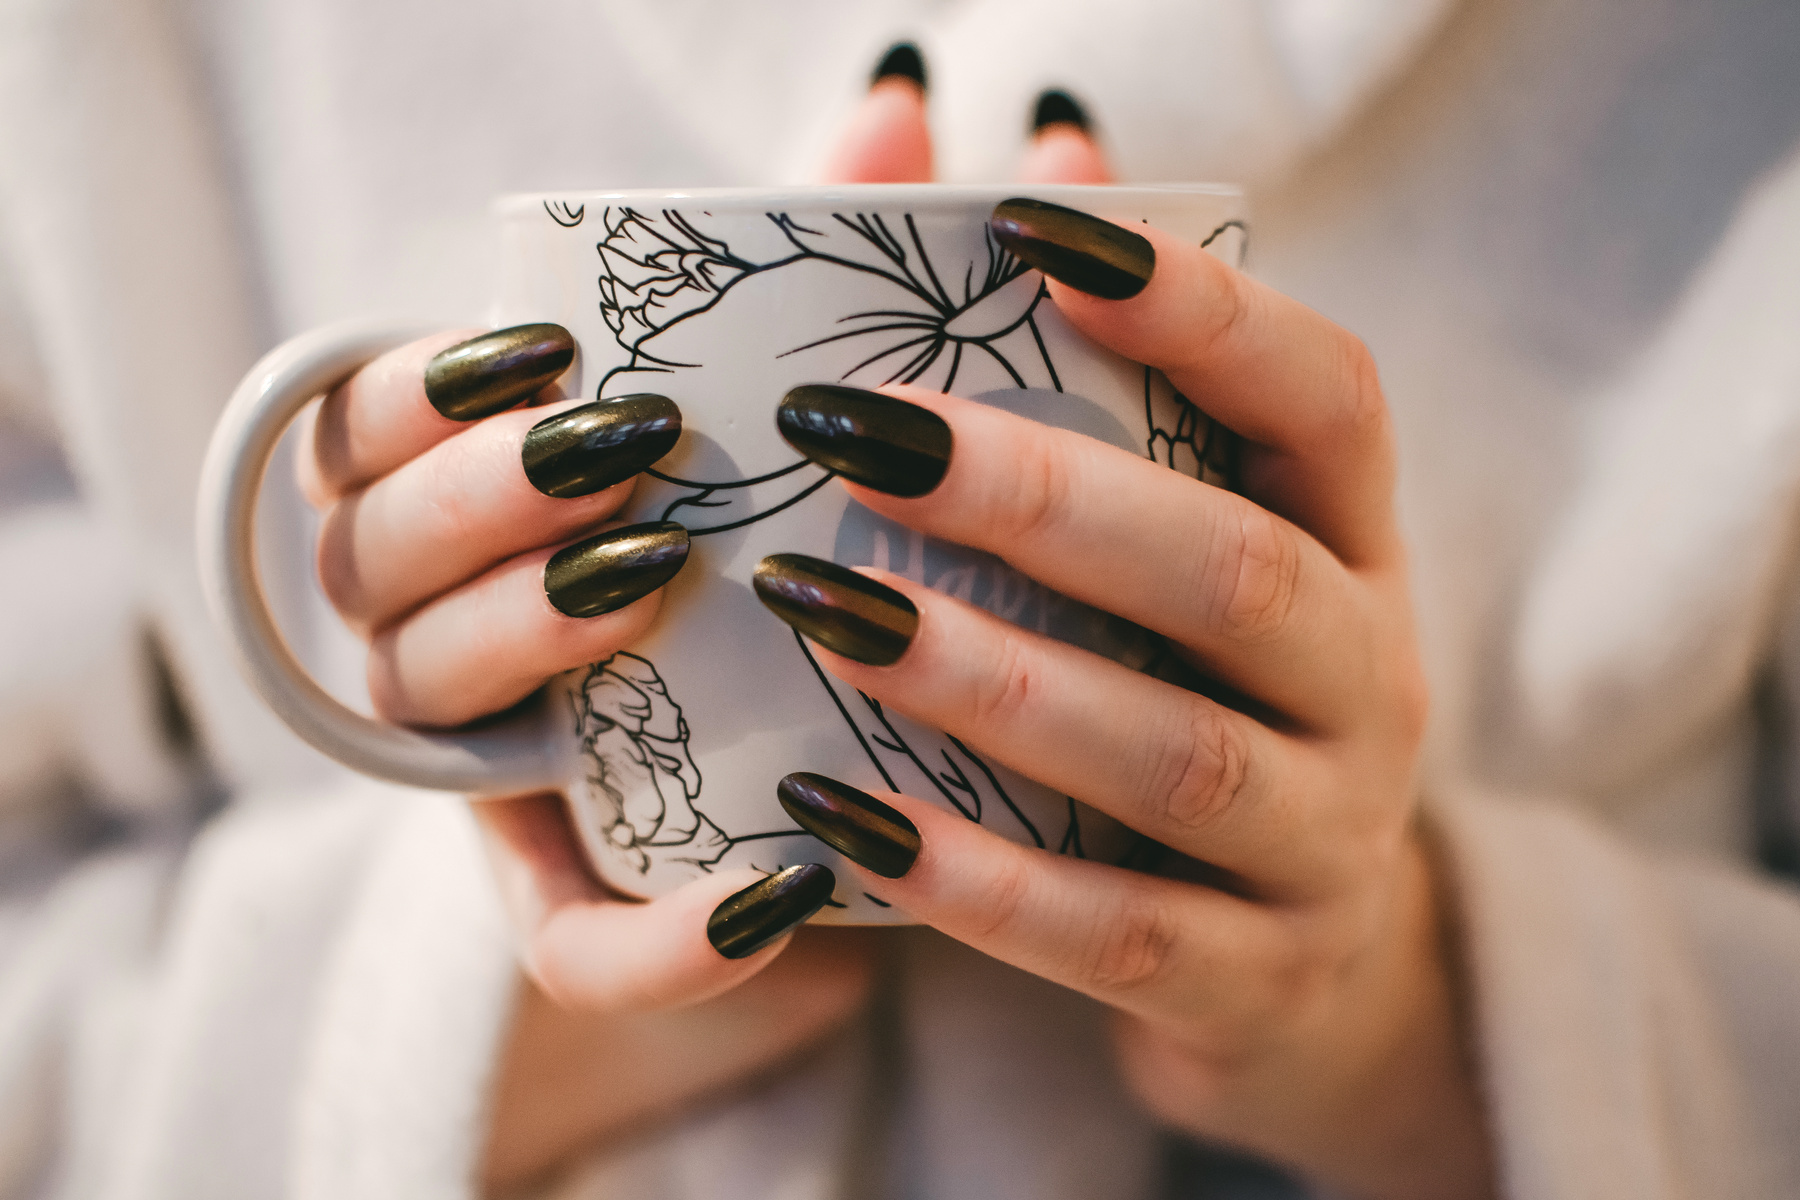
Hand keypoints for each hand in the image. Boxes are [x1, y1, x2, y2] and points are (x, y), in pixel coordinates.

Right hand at [292, 44, 984, 1190]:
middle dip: (478, 494)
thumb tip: (903, 96)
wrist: (848, 752)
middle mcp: (455, 632)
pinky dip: (660, 938)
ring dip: (522, 640)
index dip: (420, 389)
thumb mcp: (802, 397)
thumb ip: (827, 252)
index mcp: (470, 507)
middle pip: (376, 564)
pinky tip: (780, 891)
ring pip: (435, 709)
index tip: (544, 346)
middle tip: (620, 448)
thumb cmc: (791, 526)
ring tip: (651, 578)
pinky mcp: (581, 902)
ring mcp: (501, 769)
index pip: (362, 437)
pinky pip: (574, 945)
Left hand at [761, 126, 1495, 1199]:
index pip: (1324, 398)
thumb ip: (1075, 363)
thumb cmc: (1189, 698)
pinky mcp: (1252, 979)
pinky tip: (830, 821)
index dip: (1200, 309)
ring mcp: (1325, 842)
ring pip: (1174, 757)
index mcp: (1353, 548)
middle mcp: (1372, 683)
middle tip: (861, 433)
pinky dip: (972, 882)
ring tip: (825, 605)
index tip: (1034, 230)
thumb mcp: (1168, 548)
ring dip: (994, 681)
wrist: (1301, 970)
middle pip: (1236, 578)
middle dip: (1049, 501)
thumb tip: (960, 122)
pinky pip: (1110, 934)